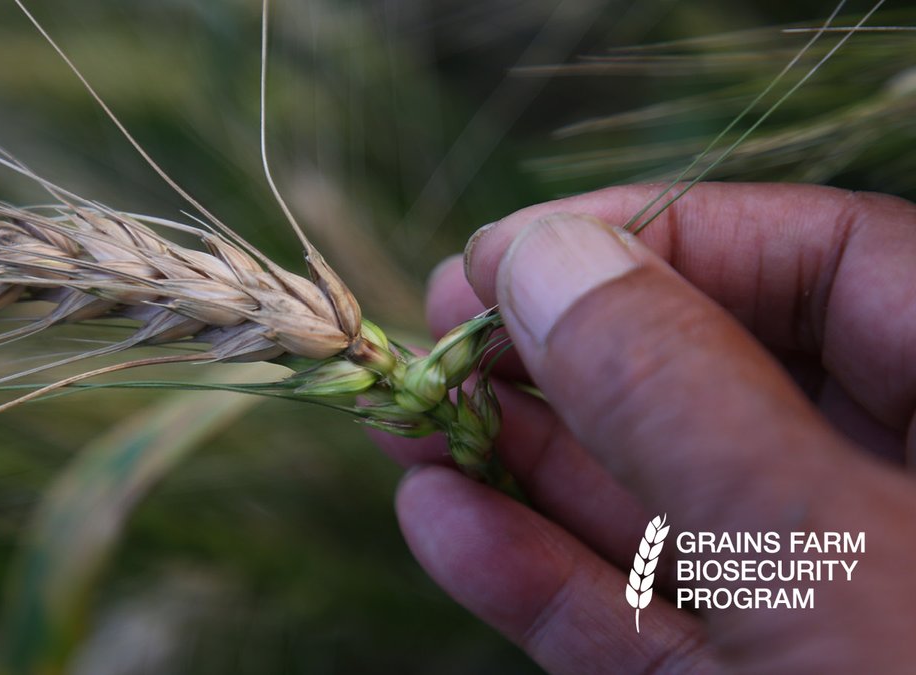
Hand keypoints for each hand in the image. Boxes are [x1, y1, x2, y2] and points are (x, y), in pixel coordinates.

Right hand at [375, 183, 915, 671]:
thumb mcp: (821, 548)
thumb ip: (679, 395)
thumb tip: (551, 260)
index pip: (833, 260)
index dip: (662, 233)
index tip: (511, 250)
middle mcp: (908, 499)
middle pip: (726, 379)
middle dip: (565, 355)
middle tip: (440, 332)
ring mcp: (838, 603)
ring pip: (670, 504)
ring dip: (526, 463)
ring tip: (406, 421)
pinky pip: (652, 615)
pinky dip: (544, 575)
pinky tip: (443, 522)